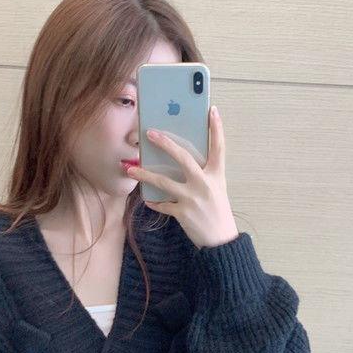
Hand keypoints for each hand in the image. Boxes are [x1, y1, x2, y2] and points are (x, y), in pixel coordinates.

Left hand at [127, 107, 239, 248]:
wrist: (221, 241)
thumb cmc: (217, 212)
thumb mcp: (216, 189)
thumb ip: (203, 174)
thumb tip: (183, 160)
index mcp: (216, 175)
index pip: (219, 147)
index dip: (217, 128)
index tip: (212, 110)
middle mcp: (204, 184)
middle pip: (183, 158)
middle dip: (165, 144)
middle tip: (151, 133)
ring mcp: (192, 199)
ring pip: (164, 182)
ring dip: (145, 174)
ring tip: (131, 169)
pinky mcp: (183, 213)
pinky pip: (163, 205)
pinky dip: (154, 202)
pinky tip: (147, 200)